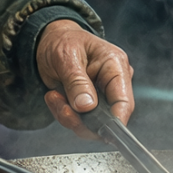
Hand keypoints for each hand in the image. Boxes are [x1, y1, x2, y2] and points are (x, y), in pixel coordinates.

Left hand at [36, 21, 134, 137]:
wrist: (49, 41)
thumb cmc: (61, 41)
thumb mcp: (65, 57)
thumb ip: (76, 82)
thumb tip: (87, 106)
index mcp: (115, 65)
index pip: (124, 101)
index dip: (115, 120)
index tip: (100, 131)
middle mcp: (112, 83)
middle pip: (108, 118)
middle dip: (82, 119)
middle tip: (62, 107)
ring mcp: (100, 95)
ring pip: (91, 124)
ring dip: (68, 116)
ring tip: (54, 96)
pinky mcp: (88, 104)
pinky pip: (79, 121)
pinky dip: (64, 114)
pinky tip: (55, 97)